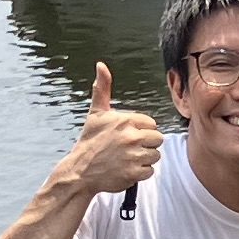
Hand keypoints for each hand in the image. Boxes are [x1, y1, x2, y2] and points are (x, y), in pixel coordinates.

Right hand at [53, 60, 165, 204]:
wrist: (80, 171)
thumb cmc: (90, 140)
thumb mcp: (96, 113)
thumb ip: (102, 88)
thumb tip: (100, 65)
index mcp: (126, 120)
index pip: (152, 124)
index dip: (142, 130)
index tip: (127, 135)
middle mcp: (131, 136)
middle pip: (158, 139)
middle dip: (146, 144)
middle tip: (129, 148)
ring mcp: (133, 156)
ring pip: (155, 155)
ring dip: (144, 158)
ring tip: (127, 159)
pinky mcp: (134, 173)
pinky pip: (150, 171)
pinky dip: (140, 172)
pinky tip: (126, 169)